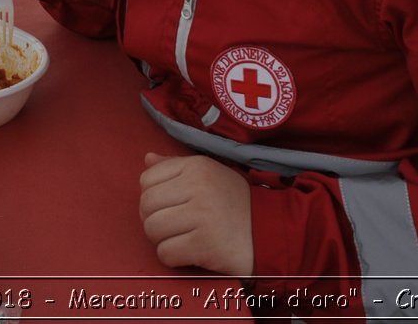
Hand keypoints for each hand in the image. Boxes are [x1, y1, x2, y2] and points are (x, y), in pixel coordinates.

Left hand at [138, 153, 253, 276]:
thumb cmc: (236, 204)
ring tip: (181, 239)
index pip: (147, 180)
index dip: (153, 197)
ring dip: (162, 240)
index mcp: (197, 166)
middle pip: (146, 205)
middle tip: (173, 227)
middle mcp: (197, 186)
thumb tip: (147, 159)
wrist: (271, 232)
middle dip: (153, 220)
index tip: (169, 206)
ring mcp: (201, 215)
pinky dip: (172, 257)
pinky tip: (189, 252)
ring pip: (152, 229)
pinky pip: (165, 252)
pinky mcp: (204, 244)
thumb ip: (177, 167)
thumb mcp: (211, 175)